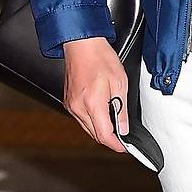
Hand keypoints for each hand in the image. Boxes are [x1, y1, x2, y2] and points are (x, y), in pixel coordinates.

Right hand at [63, 36, 128, 153]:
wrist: (82, 44)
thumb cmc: (101, 58)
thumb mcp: (120, 82)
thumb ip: (121, 108)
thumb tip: (123, 128)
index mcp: (93, 103)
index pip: (104, 135)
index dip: (115, 144)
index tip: (124, 147)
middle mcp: (78, 107)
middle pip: (94, 134)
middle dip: (109, 138)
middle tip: (122, 135)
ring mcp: (71, 105)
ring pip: (87, 128)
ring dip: (100, 129)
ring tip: (113, 120)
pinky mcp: (68, 101)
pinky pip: (81, 118)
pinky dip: (92, 120)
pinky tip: (100, 111)